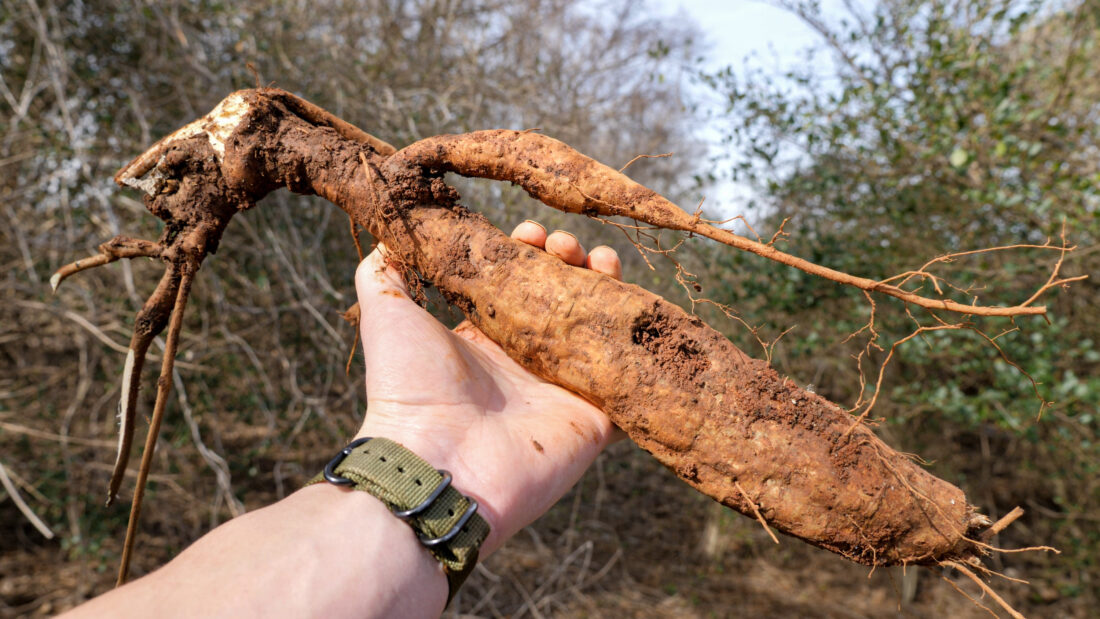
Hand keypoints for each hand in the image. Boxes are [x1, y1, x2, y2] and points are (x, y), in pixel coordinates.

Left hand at [353, 221, 622, 552]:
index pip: (522, 285)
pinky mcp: (596, 419)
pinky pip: (632, 382)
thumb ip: (385, 273)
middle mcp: (529, 363)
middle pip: (568, 301)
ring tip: (605, 260)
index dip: (532, 252)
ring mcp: (565, 390)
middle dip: (573, 263)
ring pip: (604, 333)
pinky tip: (642, 310)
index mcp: (487, 340)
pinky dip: (642, 351)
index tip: (531, 232)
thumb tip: (394, 236)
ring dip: (611, 291)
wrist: (436, 461)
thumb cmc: (408, 388)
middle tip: (567, 247)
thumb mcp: (386, 316)